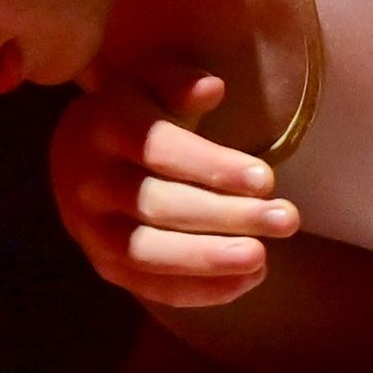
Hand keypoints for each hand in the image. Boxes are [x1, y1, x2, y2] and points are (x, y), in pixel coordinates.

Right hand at [49, 70, 295, 307]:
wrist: (85, 153)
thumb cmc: (139, 111)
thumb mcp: (153, 83)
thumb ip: (180, 83)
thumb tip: (210, 88)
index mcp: (103, 126)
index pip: (158, 149)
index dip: (212, 166)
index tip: (266, 179)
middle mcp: (87, 181)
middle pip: (159, 206)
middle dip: (226, 216)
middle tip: (287, 219)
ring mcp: (89, 230)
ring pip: (148, 253)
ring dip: (209, 260)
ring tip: (262, 258)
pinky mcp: (103, 264)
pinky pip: (149, 286)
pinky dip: (199, 289)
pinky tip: (247, 279)